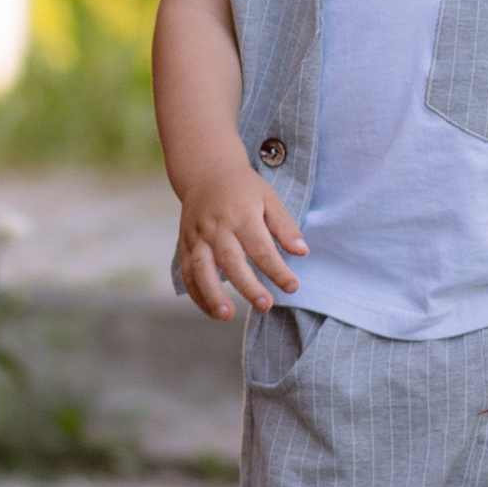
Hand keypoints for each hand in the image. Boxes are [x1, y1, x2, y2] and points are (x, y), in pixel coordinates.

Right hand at [176, 171, 306, 320]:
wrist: (206, 171)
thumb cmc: (244, 189)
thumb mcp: (269, 198)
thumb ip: (284, 225)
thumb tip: (302, 252)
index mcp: (241, 214)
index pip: (260, 247)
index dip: (277, 270)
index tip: (292, 287)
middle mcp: (216, 226)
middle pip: (230, 260)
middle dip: (247, 286)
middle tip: (265, 305)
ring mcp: (197, 236)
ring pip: (201, 269)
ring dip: (212, 294)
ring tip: (227, 315)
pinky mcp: (185, 244)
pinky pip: (187, 273)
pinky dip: (197, 294)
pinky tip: (213, 311)